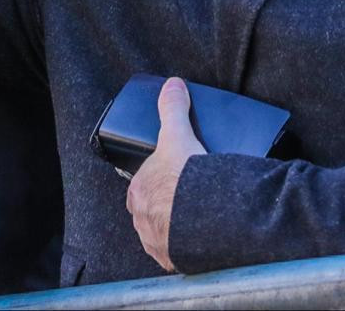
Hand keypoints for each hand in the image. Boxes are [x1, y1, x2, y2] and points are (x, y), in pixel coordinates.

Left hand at [126, 77, 205, 271]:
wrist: (206, 216)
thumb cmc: (186, 177)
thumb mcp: (178, 134)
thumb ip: (173, 107)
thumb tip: (173, 84)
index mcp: (138, 192)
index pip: (145, 185)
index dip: (162, 180)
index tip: (179, 179)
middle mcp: (142, 220)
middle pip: (153, 210)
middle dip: (168, 205)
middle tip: (192, 197)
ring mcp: (157, 242)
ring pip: (164, 232)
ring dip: (178, 227)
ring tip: (200, 219)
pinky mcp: (175, 260)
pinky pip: (180, 253)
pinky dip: (189, 247)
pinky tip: (203, 240)